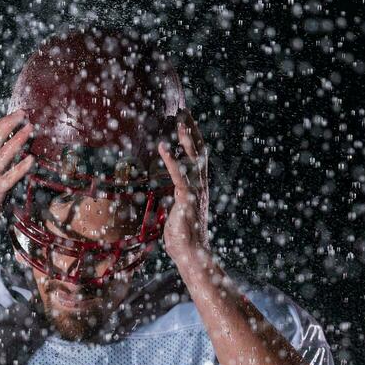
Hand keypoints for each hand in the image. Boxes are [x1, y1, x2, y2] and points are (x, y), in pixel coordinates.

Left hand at [158, 108, 209, 263]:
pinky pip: (179, 175)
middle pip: (198, 150)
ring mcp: (196, 190)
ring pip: (193, 157)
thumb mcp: (176, 213)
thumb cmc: (182, 238)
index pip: (197, 157)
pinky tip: (163, 146)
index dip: (192, 138)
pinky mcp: (187, 198)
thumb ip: (174, 201)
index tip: (186, 120)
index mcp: (198, 187)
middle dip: (191, 129)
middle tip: (184, 110)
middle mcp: (200, 185)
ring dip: (186, 137)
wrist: (191, 254)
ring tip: (179, 119)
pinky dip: (171, 159)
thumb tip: (167, 198)